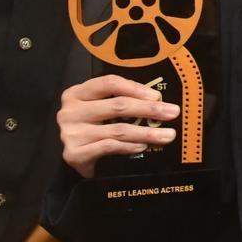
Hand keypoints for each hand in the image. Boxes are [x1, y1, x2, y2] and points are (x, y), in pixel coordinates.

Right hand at [59, 75, 177, 177]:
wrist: (70, 157)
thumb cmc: (89, 128)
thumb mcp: (98, 108)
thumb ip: (118, 100)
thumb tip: (156, 101)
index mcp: (77, 93)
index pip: (109, 83)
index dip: (135, 88)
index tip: (157, 95)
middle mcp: (71, 111)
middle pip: (117, 105)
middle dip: (149, 109)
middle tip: (171, 113)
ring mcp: (71, 133)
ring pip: (118, 129)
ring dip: (147, 132)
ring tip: (166, 135)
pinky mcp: (74, 153)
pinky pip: (110, 147)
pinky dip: (130, 146)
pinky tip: (143, 146)